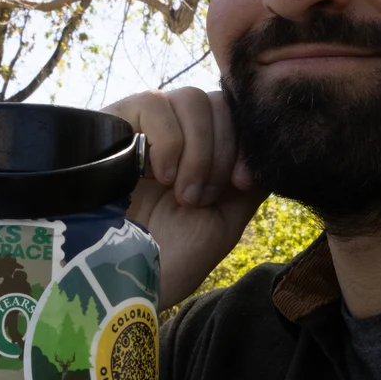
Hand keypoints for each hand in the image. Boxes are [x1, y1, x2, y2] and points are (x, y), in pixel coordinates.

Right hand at [107, 87, 265, 307]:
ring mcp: (143, 127)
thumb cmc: (170, 257)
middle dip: (221, 152)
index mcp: (201, 153)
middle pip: (218, 101)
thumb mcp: (224, 219)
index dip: (244, 142)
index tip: (241, 183)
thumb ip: (249, 180)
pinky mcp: (112, 123)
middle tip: (198, 198)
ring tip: (178, 191)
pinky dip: (168, 140)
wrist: (120, 281)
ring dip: (197, 150)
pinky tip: (157, 176)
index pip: (234, 114)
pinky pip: (154, 103)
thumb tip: (268, 144)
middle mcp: (173, 135)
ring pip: (191, 98)